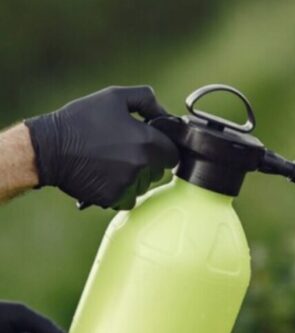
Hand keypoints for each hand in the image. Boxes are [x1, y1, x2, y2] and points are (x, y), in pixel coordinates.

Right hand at [25, 86, 178, 209]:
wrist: (48, 148)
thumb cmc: (80, 120)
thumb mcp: (114, 97)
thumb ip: (147, 100)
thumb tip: (166, 114)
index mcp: (148, 142)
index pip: (173, 153)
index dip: (162, 147)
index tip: (148, 143)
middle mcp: (142, 166)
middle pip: (159, 170)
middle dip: (148, 162)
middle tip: (124, 150)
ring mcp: (128, 185)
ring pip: (144, 185)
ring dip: (135, 177)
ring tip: (110, 162)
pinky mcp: (114, 198)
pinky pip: (129, 198)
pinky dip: (121, 191)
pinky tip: (105, 176)